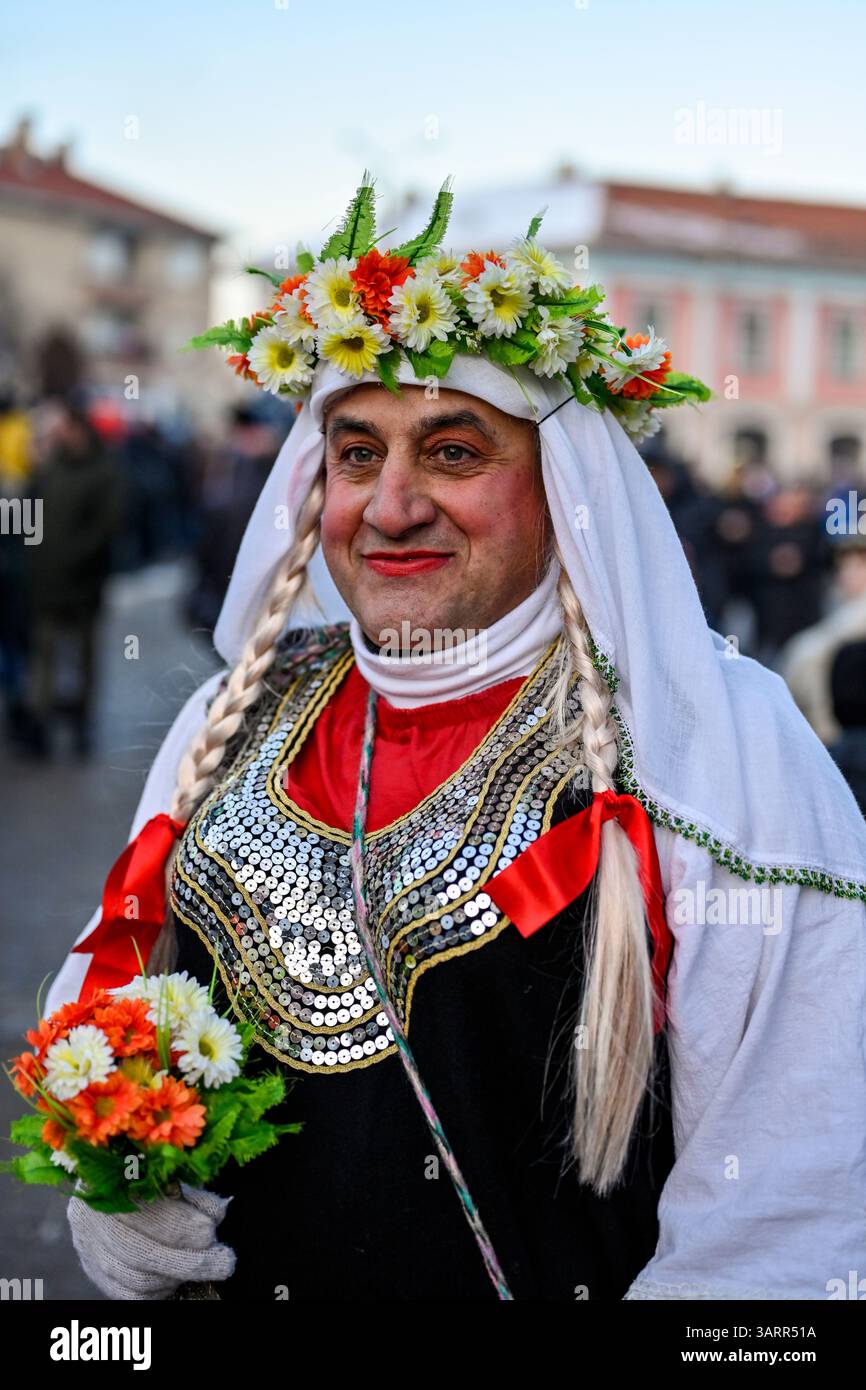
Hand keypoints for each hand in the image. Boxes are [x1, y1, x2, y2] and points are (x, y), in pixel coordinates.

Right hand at [67, 1181, 235, 1299]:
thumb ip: (190, 1194)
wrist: (107, 1182)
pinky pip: (125, 1293)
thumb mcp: (168, 1174)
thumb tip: (217, 1212)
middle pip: (139, 1251)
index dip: (179, 1225)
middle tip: (224, 1262)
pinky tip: (175, 1280)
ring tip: (203, 1267)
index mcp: (106, 1179)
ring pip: (133, 1276)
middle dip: (188, 1261)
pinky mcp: (91, 1268)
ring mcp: (87, 1245)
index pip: (142, 1211)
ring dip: (174, 1276)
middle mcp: (90, 1215)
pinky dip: (155, 1291)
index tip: (210, 1231)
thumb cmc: (146, 1175)